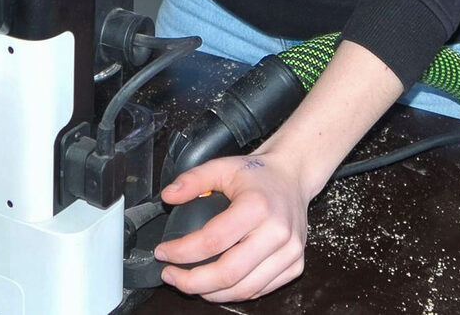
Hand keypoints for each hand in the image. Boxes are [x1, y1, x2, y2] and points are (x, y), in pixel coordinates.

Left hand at [155, 150, 311, 301]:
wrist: (293, 176)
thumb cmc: (258, 174)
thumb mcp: (223, 166)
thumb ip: (193, 179)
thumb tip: (168, 196)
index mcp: (258, 207)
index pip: (212, 241)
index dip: (182, 252)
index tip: (163, 252)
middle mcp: (277, 232)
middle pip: (228, 273)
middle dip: (192, 282)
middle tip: (171, 276)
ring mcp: (290, 252)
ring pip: (244, 290)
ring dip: (211, 293)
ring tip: (190, 283)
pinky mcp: (296, 265)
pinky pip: (259, 290)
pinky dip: (234, 293)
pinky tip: (217, 284)